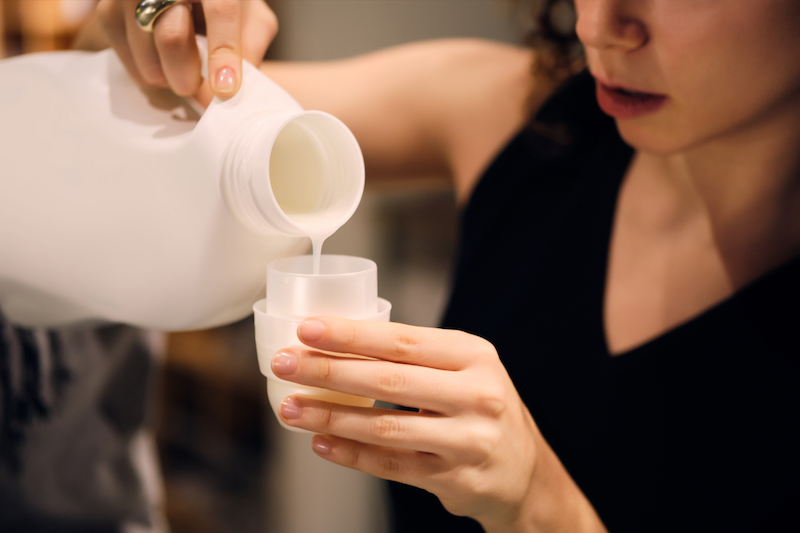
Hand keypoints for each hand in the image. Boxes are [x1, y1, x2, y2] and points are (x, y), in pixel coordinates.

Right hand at [96, 0, 276, 104]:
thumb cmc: (219, 1)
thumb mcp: (249, 14)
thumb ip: (252, 43)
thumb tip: (240, 85)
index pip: (220, 11)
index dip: (223, 52)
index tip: (226, 88)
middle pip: (171, 38)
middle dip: (188, 77)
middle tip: (197, 86)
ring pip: (147, 57)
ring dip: (170, 79)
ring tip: (183, 68)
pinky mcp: (107, 12)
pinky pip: (130, 64)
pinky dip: (151, 75)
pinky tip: (163, 61)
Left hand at [271, 317, 545, 530]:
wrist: (525, 472)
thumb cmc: (481, 407)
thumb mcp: (464, 369)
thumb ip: (415, 357)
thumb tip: (338, 342)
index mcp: (473, 355)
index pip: (402, 340)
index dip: (351, 335)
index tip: (308, 329)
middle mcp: (476, 394)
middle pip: (388, 380)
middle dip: (329, 370)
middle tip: (285, 364)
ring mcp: (468, 440)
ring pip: (385, 426)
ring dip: (331, 415)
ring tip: (291, 408)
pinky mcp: (455, 478)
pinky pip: (391, 464)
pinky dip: (351, 454)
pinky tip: (321, 442)